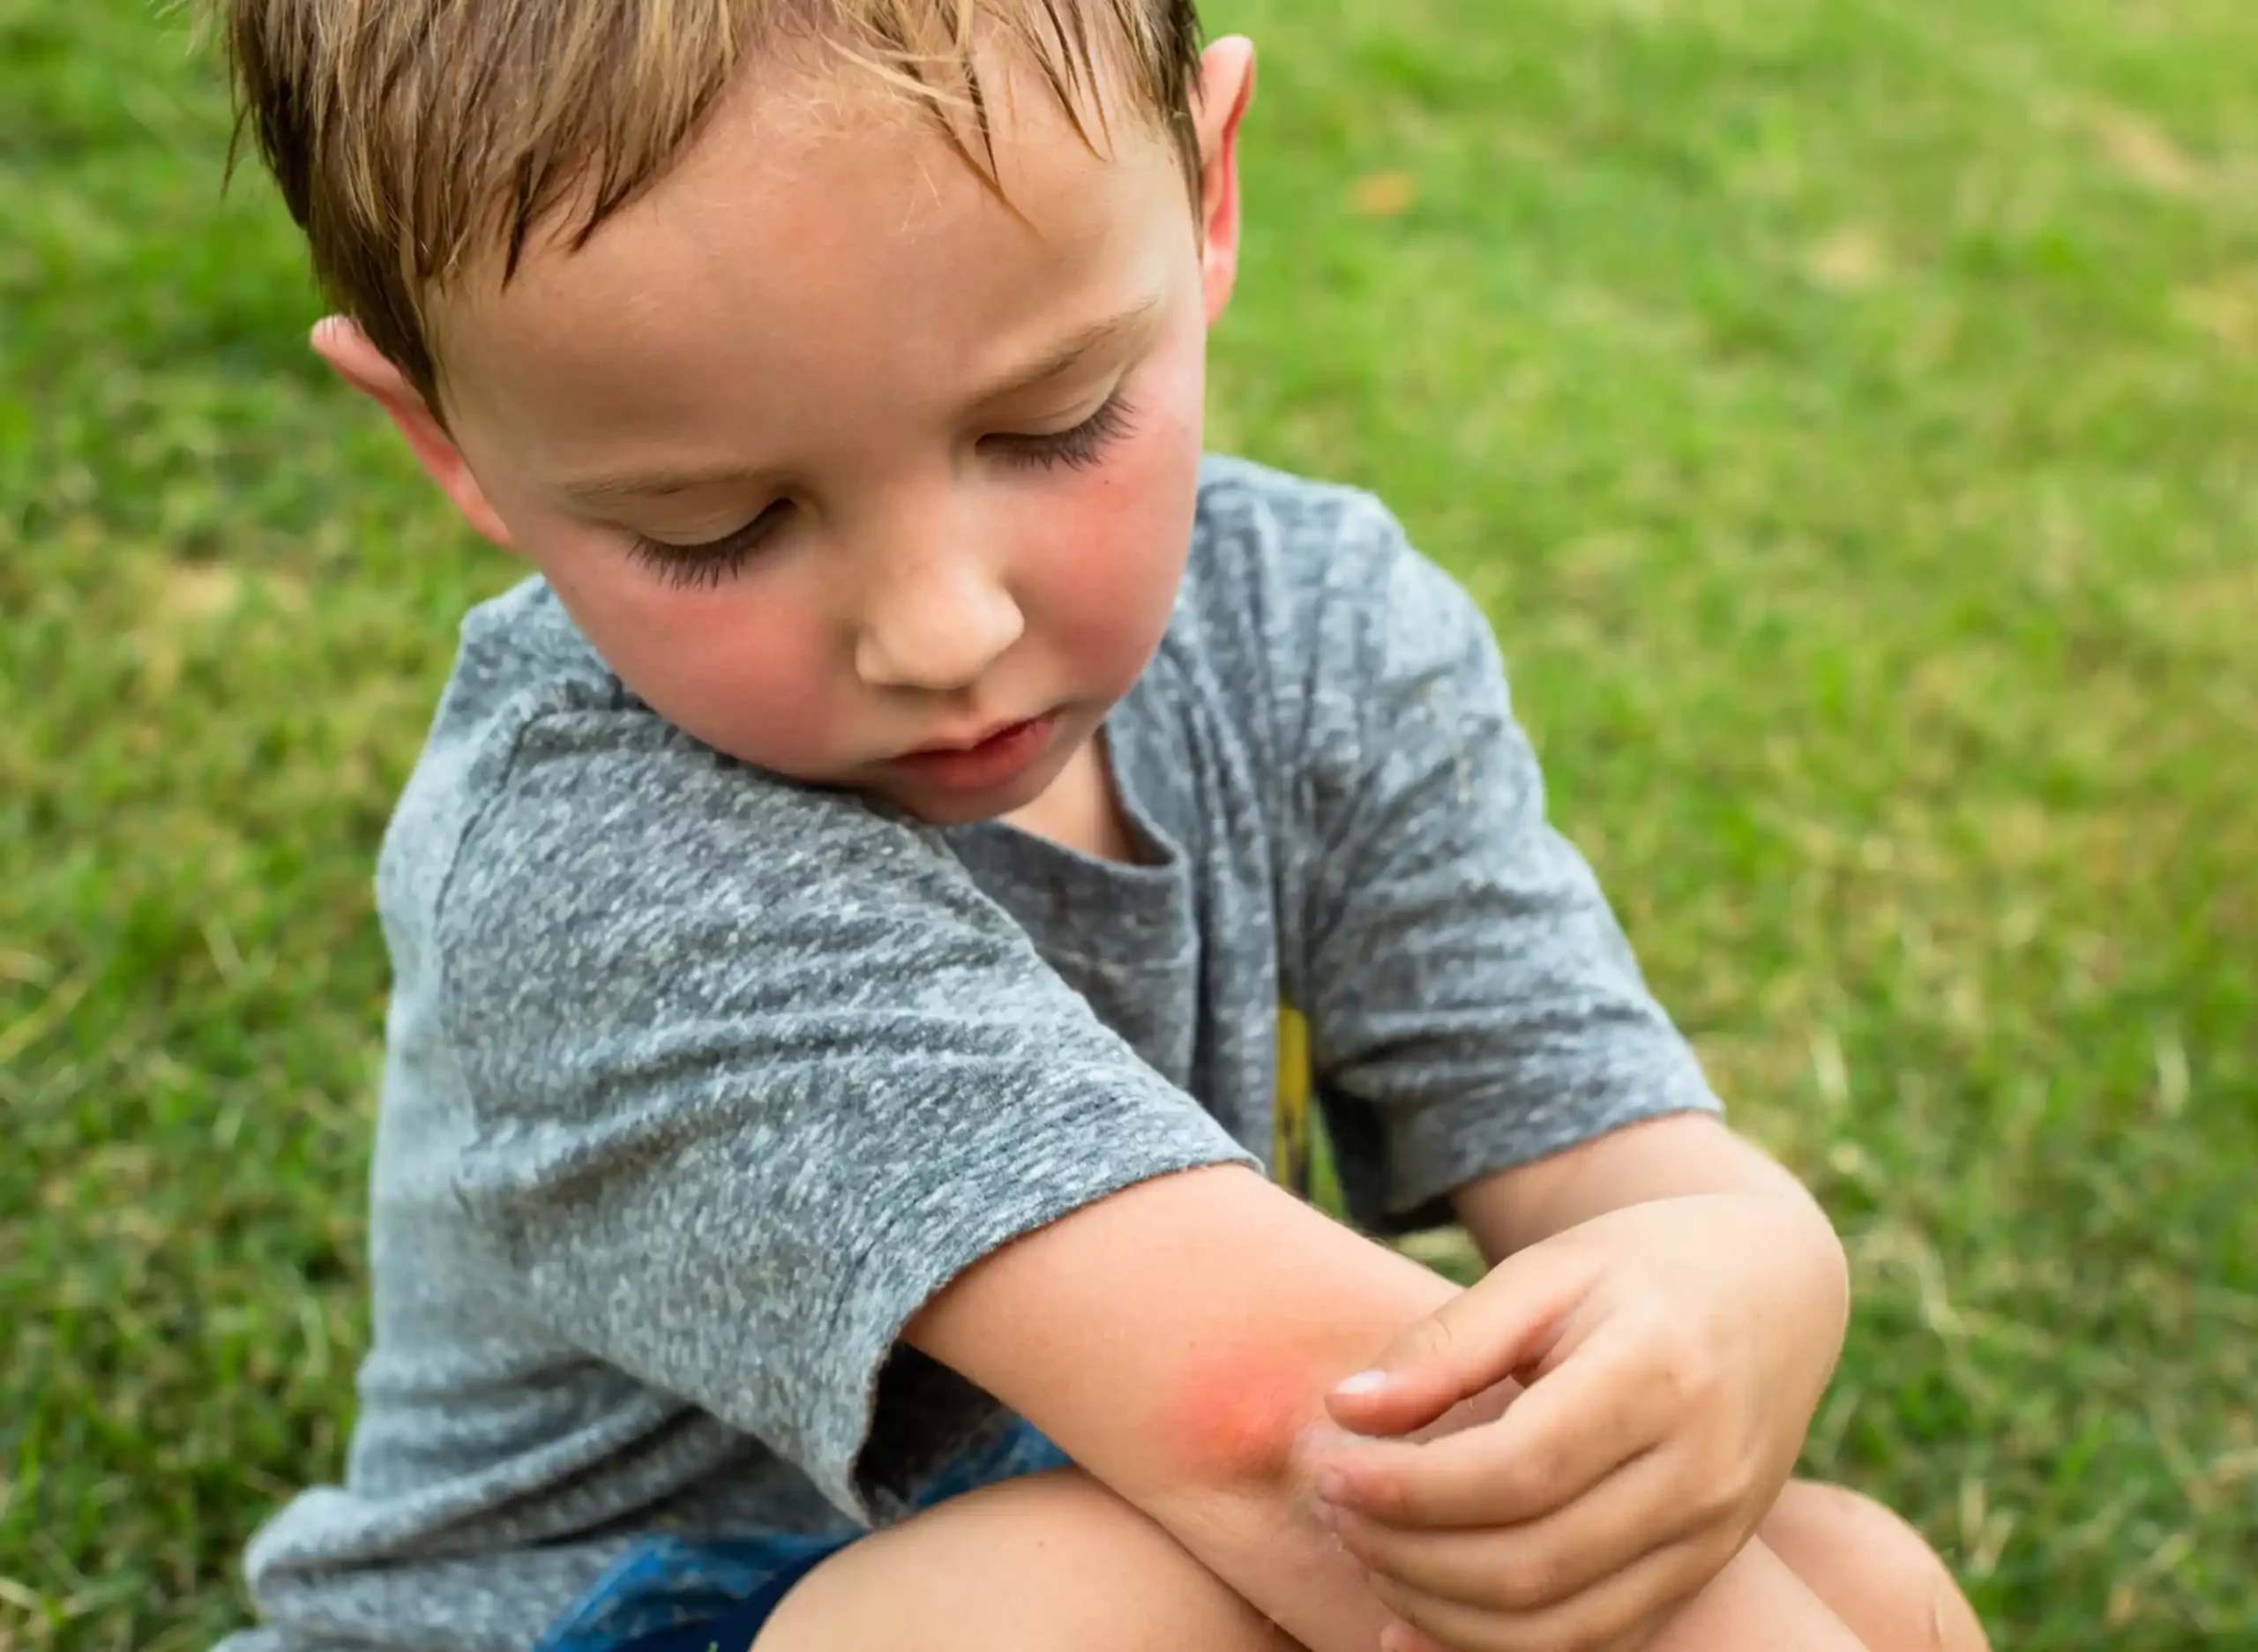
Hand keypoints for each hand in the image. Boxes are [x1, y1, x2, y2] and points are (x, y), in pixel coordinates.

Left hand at [1303, 1192, 1847, 1651]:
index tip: (1330, 1468)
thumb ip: (1447, 1341)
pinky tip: (1417, 1620)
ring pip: (1561, 1625)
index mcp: (1663, 1371)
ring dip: (1441, 1611)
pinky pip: (1596, 1644)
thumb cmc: (1639, 1268)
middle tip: (1334, 1508)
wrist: (1772, 1294)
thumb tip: (1344, 1409)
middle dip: (1409, 1552)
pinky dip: (1499, 1649)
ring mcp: (1713, 1535)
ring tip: (1368, 1553)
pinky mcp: (1702, 1574)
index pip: (1520, 1468)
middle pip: (1533, 1560)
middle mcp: (1703, 1470)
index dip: (1411, 1488)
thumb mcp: (1545, 1269)